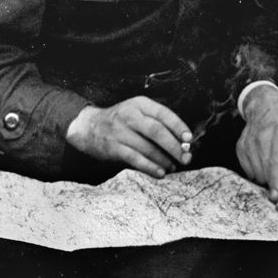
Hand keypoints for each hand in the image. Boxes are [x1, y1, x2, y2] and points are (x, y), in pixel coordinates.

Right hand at [65, 96, 192, 176]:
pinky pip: (135, 159)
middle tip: (185, 158)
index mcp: (139, 104)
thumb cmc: (122, 122)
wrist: (89, 127)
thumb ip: (158, 125)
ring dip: (164, 160)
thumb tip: (184, 145)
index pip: (163, 114)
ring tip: (173, 167)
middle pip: (157, 131)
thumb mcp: (138, 113)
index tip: (189, 140)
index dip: (178, 127)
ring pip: (147, 147)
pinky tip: (160, 173)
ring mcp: (120, 131)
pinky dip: (150, 167)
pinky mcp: (113, 148)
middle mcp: (129, 115)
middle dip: (174, 147)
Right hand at [235, 83, 277, 201]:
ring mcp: (249, 142)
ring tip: (275, 165)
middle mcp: (262, 137)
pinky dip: (258, 172)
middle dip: (276, 181)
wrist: (264, 106)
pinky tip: (264, 162)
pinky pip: (249, 171)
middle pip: (265, 171)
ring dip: (267, 177)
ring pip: (257, 174)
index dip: (276, 180)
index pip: (277, 160)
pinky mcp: (240, 148)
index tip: (276, 196)